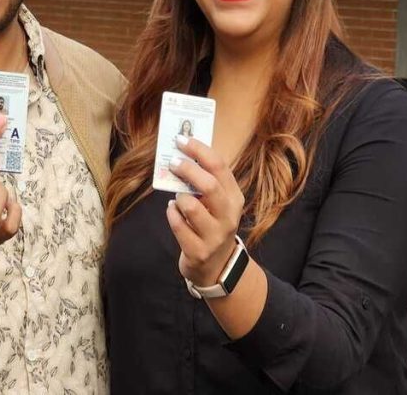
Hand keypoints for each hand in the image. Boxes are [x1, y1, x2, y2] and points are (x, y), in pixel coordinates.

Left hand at [166, 136, 244, 286]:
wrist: (217, 267)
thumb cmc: (212, 223)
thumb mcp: (217, 203)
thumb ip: (206, 181)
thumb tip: (183, 151)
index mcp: (235, 197)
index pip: (220, 166)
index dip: (199, 150)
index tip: (181, 139)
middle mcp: (229, 215)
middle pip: (208, 185)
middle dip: (187, 169)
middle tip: (172, 161)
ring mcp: (215, 235)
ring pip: (191, 206)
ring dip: (179, 197)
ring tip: (178, 197)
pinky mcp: (199, 251)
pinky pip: (178, 226)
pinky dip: (171, 215)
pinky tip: (172, 211)